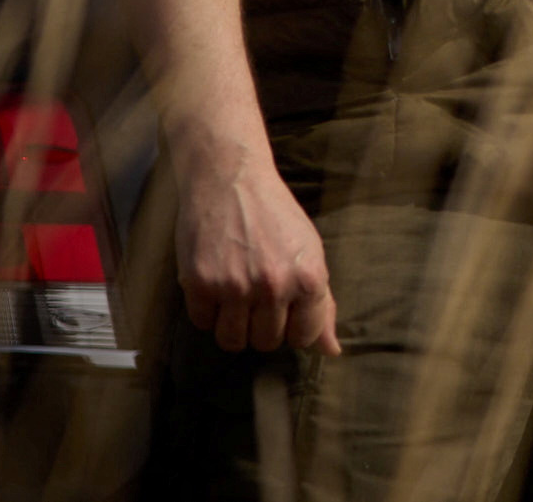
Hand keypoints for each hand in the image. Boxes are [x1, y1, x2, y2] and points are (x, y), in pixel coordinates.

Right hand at [173, 135, 338, 353]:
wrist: (231, 181)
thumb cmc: (275, 217)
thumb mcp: (310, 253)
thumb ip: (322, 303)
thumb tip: (331, 350)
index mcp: (309, 278)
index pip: (305, 336)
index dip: (295, 328)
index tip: (287, 313)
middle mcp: (274, 286)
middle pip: (267, 342)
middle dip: (262, 327)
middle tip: (258, 298)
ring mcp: (236, 287)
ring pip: (233, 341)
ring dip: (233, 326)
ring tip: (236, 297)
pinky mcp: (201, 284)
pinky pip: (202, 324)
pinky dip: (207, 311)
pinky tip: (215, 284)